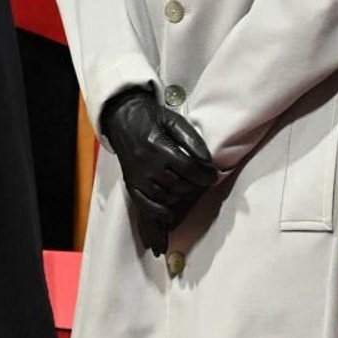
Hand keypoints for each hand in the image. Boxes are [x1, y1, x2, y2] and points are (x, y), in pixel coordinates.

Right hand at [103, 87, 217, 251]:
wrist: (124, 118)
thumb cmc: (153, 119)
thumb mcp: (175, 121)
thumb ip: (192, 140)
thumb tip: (207, 161)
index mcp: (157, 146)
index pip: (187, 168)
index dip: (203, 174)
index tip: (213, 176)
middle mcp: (145, 164)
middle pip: (177, 185)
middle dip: (194, 186)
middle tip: (203, 183)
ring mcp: (137, 177)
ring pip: (164, 197)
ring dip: (180, 199)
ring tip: (190, 193)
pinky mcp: (131, 185)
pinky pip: (144, 206)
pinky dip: (158, 215)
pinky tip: (170, 219)